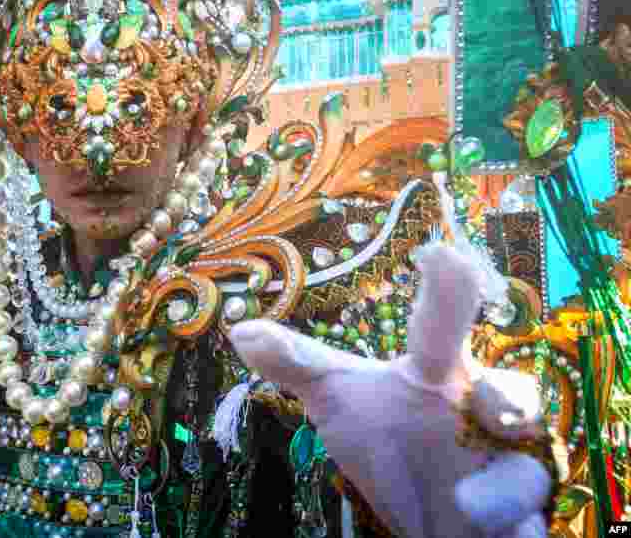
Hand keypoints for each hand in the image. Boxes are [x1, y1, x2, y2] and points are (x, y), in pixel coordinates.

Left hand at [230, 243, 551, 537]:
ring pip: (524, 470)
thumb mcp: (338, 401)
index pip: (440, 328)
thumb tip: (241, 330)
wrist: (432, 516)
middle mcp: (481, 411)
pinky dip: (512, 524)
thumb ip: (297, 364)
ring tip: (468, 504)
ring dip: (502, 486)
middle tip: (498, 408)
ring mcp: (505, 463)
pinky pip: (527, 521)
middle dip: (509, 398)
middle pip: (511, 395)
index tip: (444, 255)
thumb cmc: (389, 441)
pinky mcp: (517, 514)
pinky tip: (490, 525)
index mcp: (436, 371)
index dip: (447, 292)